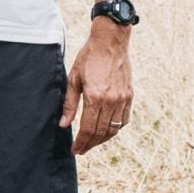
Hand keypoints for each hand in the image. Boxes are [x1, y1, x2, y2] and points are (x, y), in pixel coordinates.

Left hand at [63, 18, 132, 153]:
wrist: (110, 42)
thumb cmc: (89, 58)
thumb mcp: (73, 79)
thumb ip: (70, 104)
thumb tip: (64, 125)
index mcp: (95, 97)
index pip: (88, 129)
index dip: (81, 143)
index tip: (75, 150)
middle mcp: (111, 101)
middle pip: (101, 132)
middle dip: (90, 144)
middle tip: (82, 150)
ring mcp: (122, 99)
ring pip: (114, 129)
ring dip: (102, 139)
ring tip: (92, 143)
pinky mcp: (129, 96)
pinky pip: (124, 120)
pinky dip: (115, 129)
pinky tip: (107, 131)